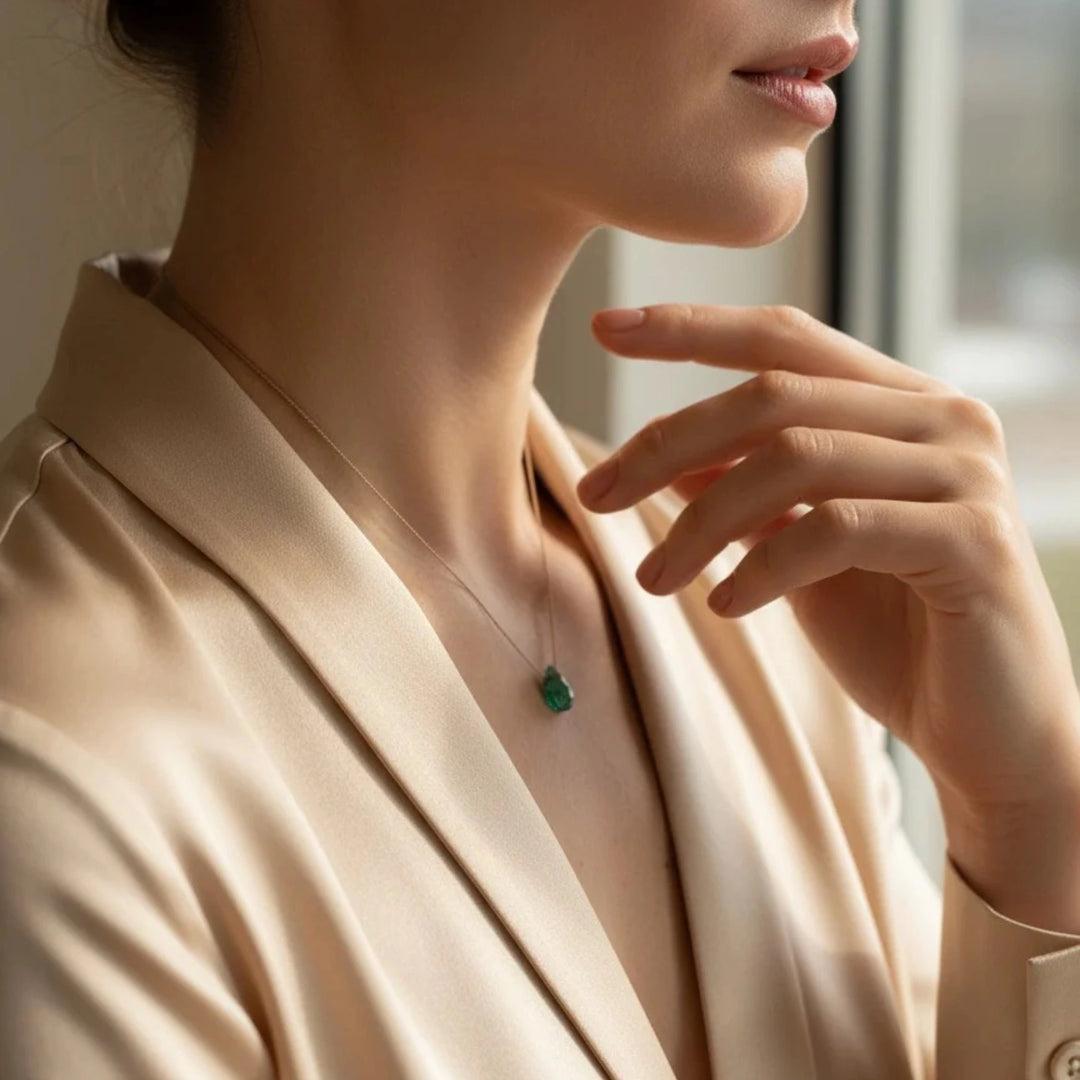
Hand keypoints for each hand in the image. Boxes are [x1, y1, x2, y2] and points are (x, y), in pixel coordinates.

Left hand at [576, 303, 1079, 825]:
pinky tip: (727, 605)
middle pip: (775, 394)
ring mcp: (966, 474)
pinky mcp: (974, 541)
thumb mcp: (800, 546)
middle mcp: (943, 418)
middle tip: (595, 494)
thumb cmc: (894, 633)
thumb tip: (666, 455)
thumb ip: (750, 490)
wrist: (988, 733)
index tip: (604, 328)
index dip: (691, 329)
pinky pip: (837, 529)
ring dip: (702, 520)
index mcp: (902, 405)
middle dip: (667, 442)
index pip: (786, 339)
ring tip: (652, 579)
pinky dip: (764, 565)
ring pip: (797, 457)